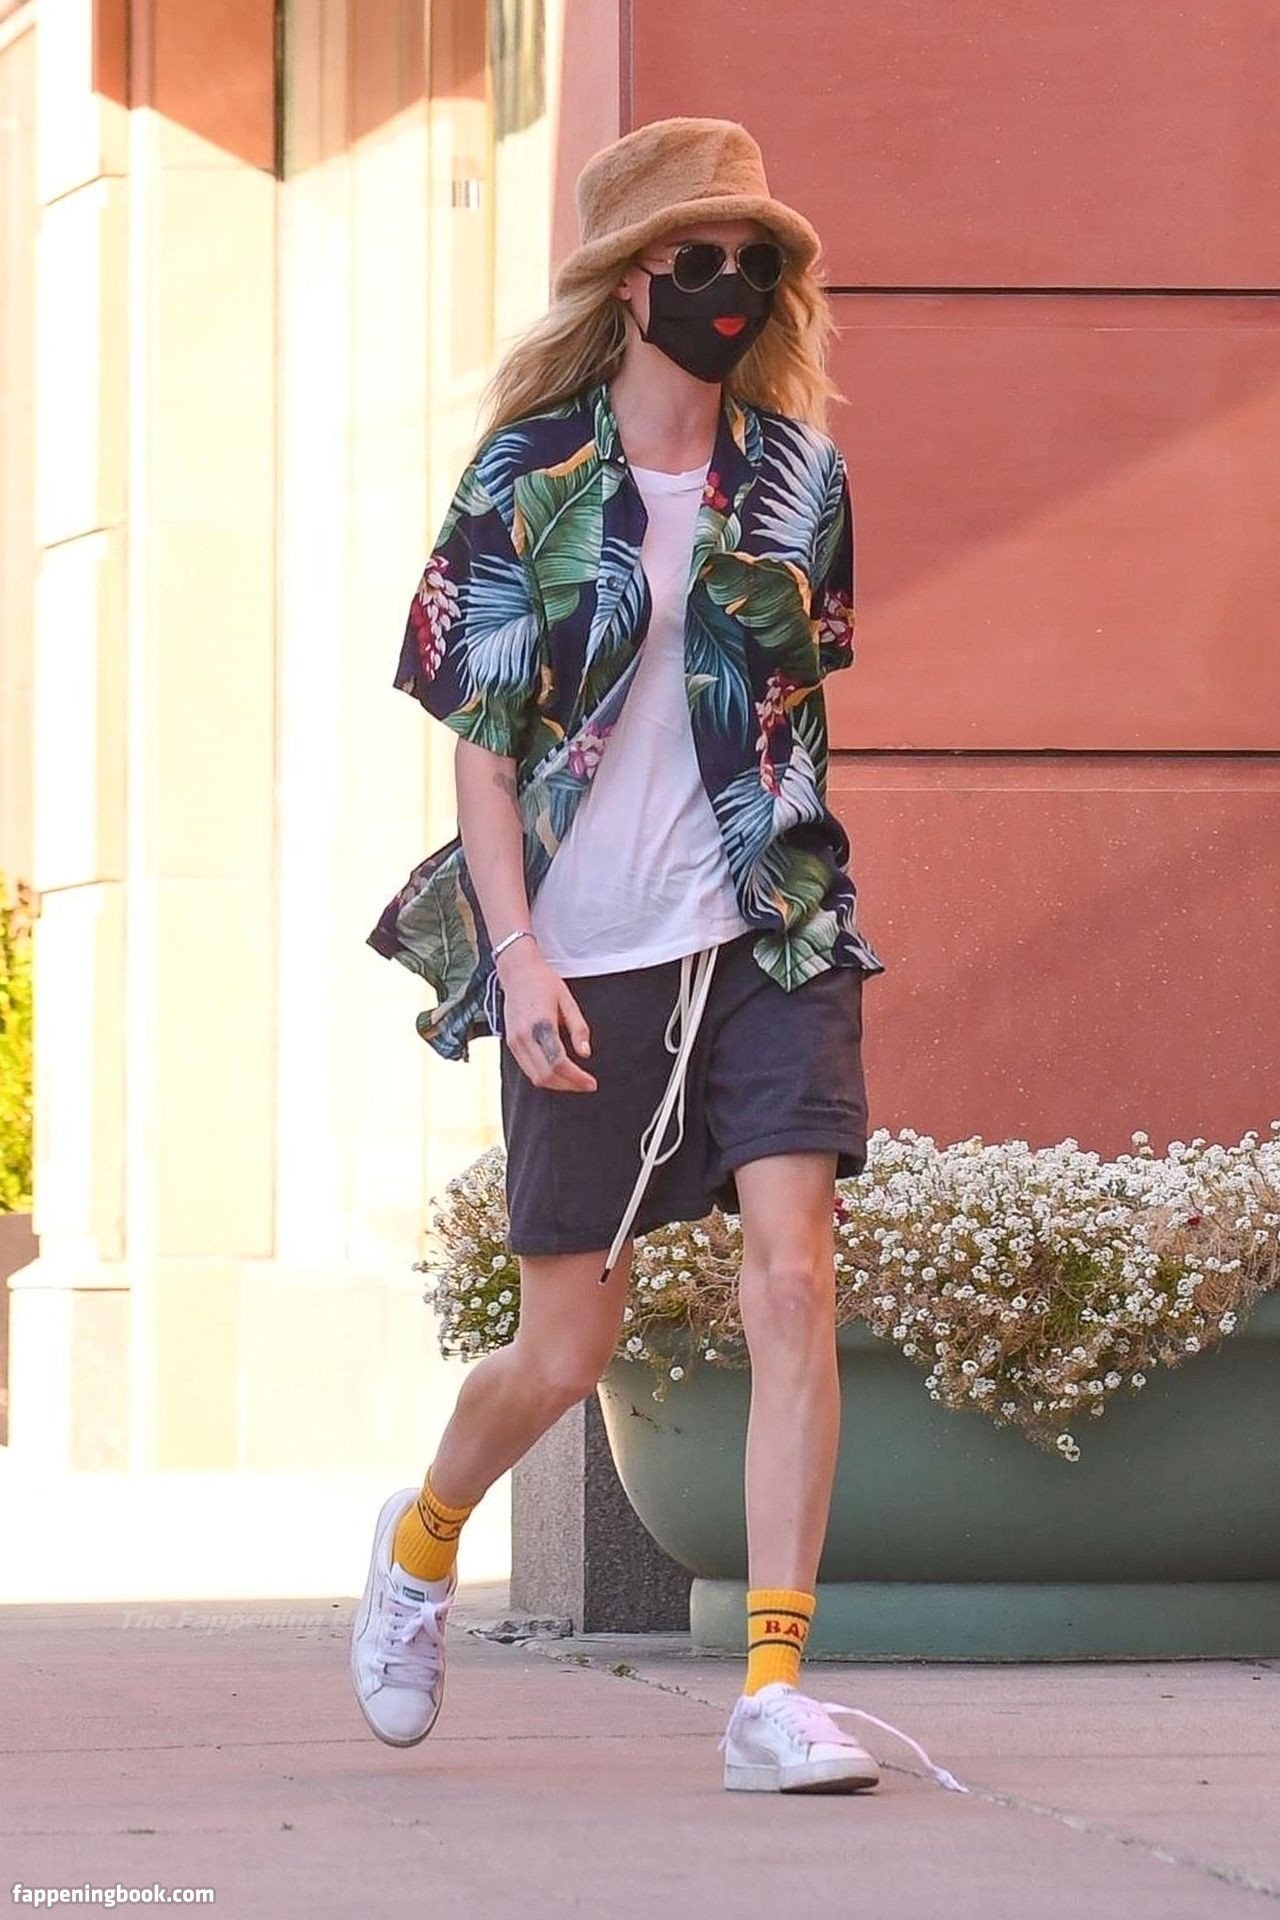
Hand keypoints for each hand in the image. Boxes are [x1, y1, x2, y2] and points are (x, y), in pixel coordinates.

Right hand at [497, 940, 596, 1092]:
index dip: (576, 1078)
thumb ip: (578, 1028)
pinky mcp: (510, 1043)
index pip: (558, 1062)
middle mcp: (523, 1037)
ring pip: (535, 1077)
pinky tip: (559, 1072)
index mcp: (540, 1025)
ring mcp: (514, 1042)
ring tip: (575, 1081)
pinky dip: (544, 1076)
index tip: (591, 1083)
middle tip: (586, 1085)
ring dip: (556, 1085)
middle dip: (568, 1085)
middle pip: (546, 1076)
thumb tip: (586, 1054)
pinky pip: (527, 1069)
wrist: (517, 971)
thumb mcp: (568, 1000)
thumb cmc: (544, 982)